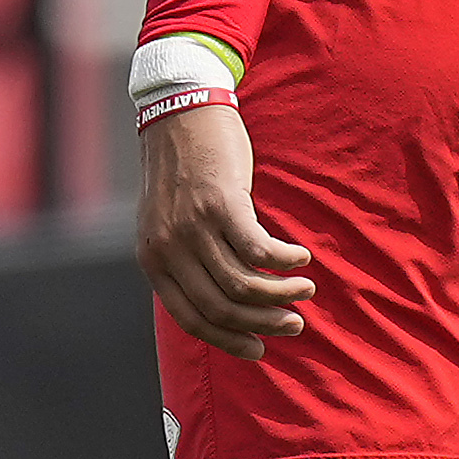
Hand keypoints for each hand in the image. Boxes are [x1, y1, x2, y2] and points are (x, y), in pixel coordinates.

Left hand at [134, 102, 314, 359]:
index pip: (192, 319)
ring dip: (282, 294)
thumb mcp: (168, 221)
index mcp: (153, 259)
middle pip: (222, 307)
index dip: (230, 340)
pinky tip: (302, 257)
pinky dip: (285, 260)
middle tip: (294, 324)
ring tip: (305, 290)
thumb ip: (185, 259)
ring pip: (244, 284)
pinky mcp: (221, 203)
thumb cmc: (182, 168)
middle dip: (263, 323)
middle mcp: (169, 248)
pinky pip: (260, 249)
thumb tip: (225, 303)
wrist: (180, 109)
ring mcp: (193, 226)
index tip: (260, 348)